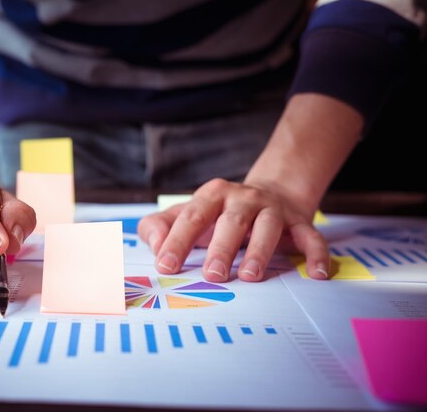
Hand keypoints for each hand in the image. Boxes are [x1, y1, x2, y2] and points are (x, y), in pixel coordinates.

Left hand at [137, 178, 328, 281]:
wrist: (269, 193)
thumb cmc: (219, 213)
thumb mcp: (187, 214)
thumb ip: (160, 227)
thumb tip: (153, 245)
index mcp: (212, 195)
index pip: (191, 216)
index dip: (177, 241)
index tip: (166, 265)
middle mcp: (243, 198)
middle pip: (232, 221)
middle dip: (221, 248)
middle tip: (211, 275)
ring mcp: (273, 209)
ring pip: (268, 227)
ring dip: (259, 251)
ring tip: (249, 277)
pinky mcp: (299, 222)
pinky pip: (310, 237)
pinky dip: (316, 254)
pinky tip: (316, 274)